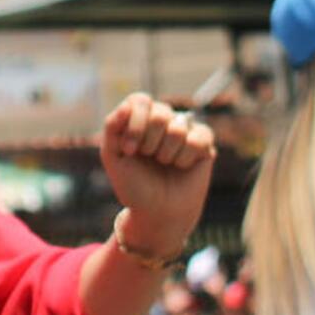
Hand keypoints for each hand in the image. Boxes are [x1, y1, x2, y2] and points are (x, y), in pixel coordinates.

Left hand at [100, 93, 216, 255]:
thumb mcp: (113, 157)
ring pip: (178, 127)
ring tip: (164, 164)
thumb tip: (126, 106)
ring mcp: (184, 130)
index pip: (140, 100)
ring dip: (166, 153)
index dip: (135, 123)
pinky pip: (198, 138)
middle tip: (148, 158)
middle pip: (159, 113)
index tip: (129, 150)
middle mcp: (162, 120)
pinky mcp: (203, 144)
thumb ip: (112, 128)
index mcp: (139, 118)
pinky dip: (185, 157)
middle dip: (150, 142)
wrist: (157, 213)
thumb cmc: (134, 185)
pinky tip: (181, 166)